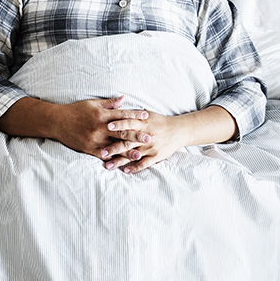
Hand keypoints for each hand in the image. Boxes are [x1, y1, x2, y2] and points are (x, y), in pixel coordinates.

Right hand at [0, 95, 152, 164]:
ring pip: (114, 146)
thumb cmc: (75, 110)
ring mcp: (94, 139)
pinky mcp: (88, 148)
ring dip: (127, 151)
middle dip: (136, 136)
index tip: (146, 117)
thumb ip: (109, 103)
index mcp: (102, 115)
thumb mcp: (93, 103)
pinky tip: (121, 163)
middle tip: (149, 139)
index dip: (135, 116)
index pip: (122, 115)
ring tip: (138, 155)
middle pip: (121, 132)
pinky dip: (112, 158)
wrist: (57, 122)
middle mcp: (99, 128)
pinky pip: (102, 154)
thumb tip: (124, 99)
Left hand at [101, 104, 239, 173]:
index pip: (128, 123)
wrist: (179, 130)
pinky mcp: (156, 156)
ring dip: (119, 161)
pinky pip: (144, 164)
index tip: (106, 126)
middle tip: (100, 152)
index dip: (118, 124)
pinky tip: (125, 171)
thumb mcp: (147, 115)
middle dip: (113, 148)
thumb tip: (116, 109)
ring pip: (133, 155)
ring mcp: (150, 148)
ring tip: (107, 166)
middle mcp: (146, 136)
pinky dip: (134, 168)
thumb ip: (132, 114)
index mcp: (143, 124)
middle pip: (127, 142)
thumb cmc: (160, 121)